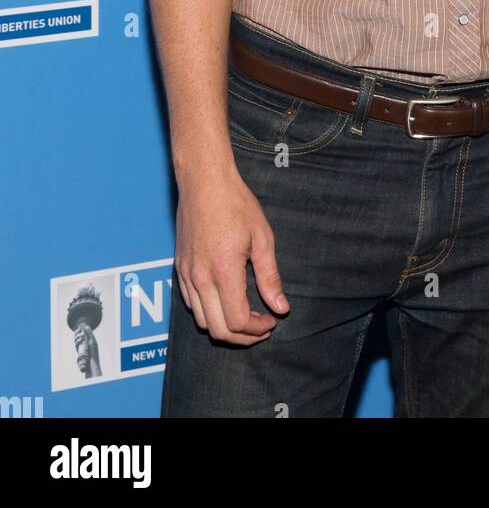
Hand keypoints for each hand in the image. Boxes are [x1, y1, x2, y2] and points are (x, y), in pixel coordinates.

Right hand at [174, 167, 289, 344]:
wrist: (204, 181)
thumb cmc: (235, 204)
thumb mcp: (262, 238)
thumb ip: (269, 277)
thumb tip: (280, 307)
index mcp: (223, 272)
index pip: (237, 321)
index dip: (257, 329)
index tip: (271, 320)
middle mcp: (200, 278)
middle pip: (217, 329)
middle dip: (242, 336)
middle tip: (261, 326)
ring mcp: (185, 274)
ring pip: (201, 320)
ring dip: (224, 326)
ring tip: (245, 316)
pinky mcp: (179, 267)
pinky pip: (190, 303)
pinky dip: (208, 311)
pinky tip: (224, 299)